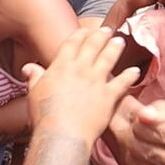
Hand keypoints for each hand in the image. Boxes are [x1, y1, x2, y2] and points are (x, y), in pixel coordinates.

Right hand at [22, 28, 139, 149]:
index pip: (72, 43)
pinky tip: (135, 71)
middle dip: (100, 35)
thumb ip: (34, 77)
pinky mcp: (108, 96)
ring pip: (108, 58)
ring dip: (115, 48)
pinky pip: (122, 82)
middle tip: (108, 30)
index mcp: (61, 66)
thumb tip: (29, 67)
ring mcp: (96, 81)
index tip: (85, 30)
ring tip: (120, 41)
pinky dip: (130, 75)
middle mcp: (80, 69)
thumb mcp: (34, 93)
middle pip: (92, 46)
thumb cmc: (44, 115)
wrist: (61, 134)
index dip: (80, 34)